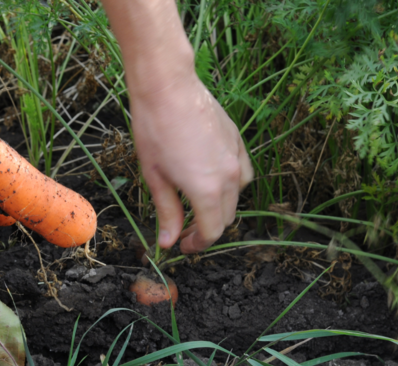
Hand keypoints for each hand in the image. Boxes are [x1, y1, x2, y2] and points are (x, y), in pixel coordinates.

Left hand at [131, 71, 252, 253]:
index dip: (196, 244)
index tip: (181, 245)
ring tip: (195, 205)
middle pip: (225, 217)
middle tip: (182, 229)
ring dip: (218, 207)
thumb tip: (168, 242)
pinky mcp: (237, 141)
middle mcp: (229, 177)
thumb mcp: (155, 177)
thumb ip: (167, 212)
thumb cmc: (154, 130)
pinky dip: (231, 184)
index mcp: (207, 190)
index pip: (211, 232)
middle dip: (205, 229)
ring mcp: (237, 157)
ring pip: (236, 196)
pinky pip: (242, 173)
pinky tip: (211, 180)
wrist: (167, 87)